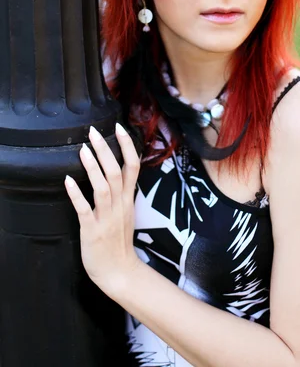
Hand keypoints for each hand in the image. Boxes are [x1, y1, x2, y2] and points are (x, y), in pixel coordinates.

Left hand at [64, 123, 140, 298]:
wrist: (119, 272)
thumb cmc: (118, 242)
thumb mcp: (125, 212)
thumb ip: (121, 192)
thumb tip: (114, 170)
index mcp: (128, 199)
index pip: (132, 166)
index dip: (127, 146)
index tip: (120, 127)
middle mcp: (119, 205)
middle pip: (116, 172)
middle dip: (105, 149)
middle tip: (93, 131)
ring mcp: (107, 218)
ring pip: (103, 187)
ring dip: (93, 167)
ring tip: (83, 149)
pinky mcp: (92, 231)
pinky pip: (84, 209)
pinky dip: (77, 194)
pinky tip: (68, 181)